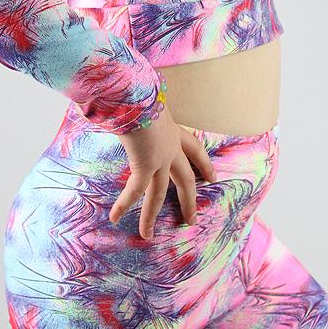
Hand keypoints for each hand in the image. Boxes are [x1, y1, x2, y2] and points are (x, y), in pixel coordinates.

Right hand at [109, 104, 218, 239]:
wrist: (138, 94)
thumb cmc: (138, 92)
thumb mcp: (146, 100)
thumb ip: (141, 107)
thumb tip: (127, 103)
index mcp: (173, 130)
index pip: (195, 148)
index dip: (204, 164)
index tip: (213, 177)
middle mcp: (171, 147)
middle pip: (185, 178)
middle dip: (189, 199)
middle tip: (192, 218)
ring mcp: (160, 159)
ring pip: (158, 194)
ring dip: (151, 216)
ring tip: (148, 236)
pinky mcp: (145, 166)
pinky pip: (134, 191)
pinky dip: (123, 204)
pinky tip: (114, 217)